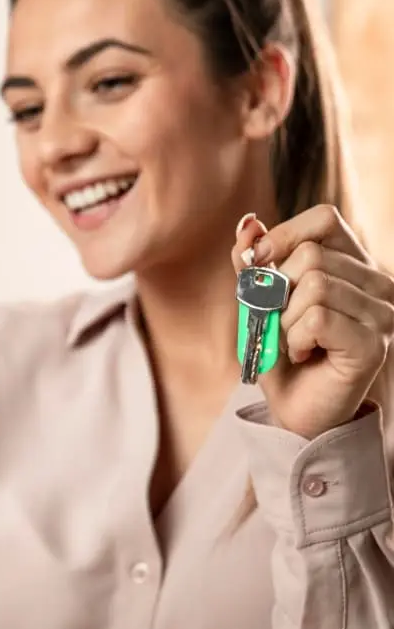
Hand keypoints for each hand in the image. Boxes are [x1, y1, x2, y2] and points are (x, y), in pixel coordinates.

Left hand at [232, 205, 393, 438]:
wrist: (295, 410)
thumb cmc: (281, 352)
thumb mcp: (258, 300)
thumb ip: (253, 263)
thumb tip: (247, 223)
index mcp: (353, 264)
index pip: (324, 218)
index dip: (283, 236)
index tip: (256, 265)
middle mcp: (378, 284)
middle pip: (311, 255)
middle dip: (277, 291)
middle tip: (279, 323)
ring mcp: (383, 314)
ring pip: (315, 286)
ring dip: (285, 320)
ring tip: (293, 342)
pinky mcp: (374, 344)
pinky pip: (318, 318)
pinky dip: (296, 338)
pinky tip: (303, 354)